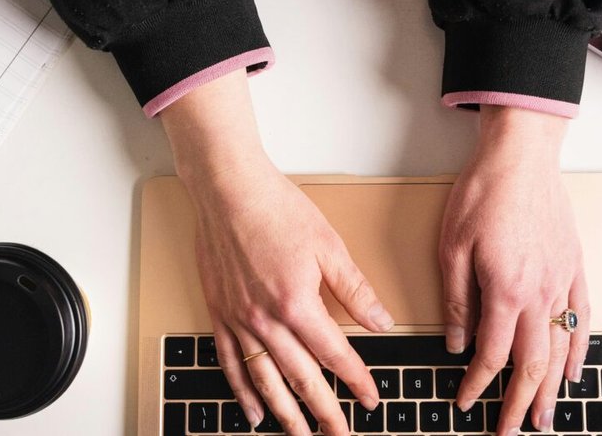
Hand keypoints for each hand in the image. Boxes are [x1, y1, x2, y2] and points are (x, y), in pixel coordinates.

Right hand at [162, 71, 393, 435]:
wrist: (228, 189)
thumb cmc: (276, 209)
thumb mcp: (329, 246)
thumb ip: (356, 290)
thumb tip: (382, 322)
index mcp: (297, 304)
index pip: (335, 355)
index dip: (356, 381)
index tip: (370, 399)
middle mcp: (265, 320)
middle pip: (301, 379)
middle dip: (323, 412)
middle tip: (339, 433)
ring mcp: (239, 320)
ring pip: (264, 381)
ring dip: (285, 413)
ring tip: (300, 433)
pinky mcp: (220, 313)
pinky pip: (229, 363)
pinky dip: (241, 392)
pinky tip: (254, 411)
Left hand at [439, 105, 588, 434]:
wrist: (521, 155)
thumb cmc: (484, 192)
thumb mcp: (452, 247)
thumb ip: (456, 300)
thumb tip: (456, 342)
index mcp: (506, 290)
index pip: (493, 354)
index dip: (478, 384)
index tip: (466, 402)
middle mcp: (540, 293)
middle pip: (534, 364)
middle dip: (521, 403)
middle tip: (511, 430)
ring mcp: (563, 281)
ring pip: (561, 348)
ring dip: (553, 388)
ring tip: (546, 418)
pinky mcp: (574, 266)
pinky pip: (582, 317)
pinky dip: (579, 349)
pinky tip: (575, 370)